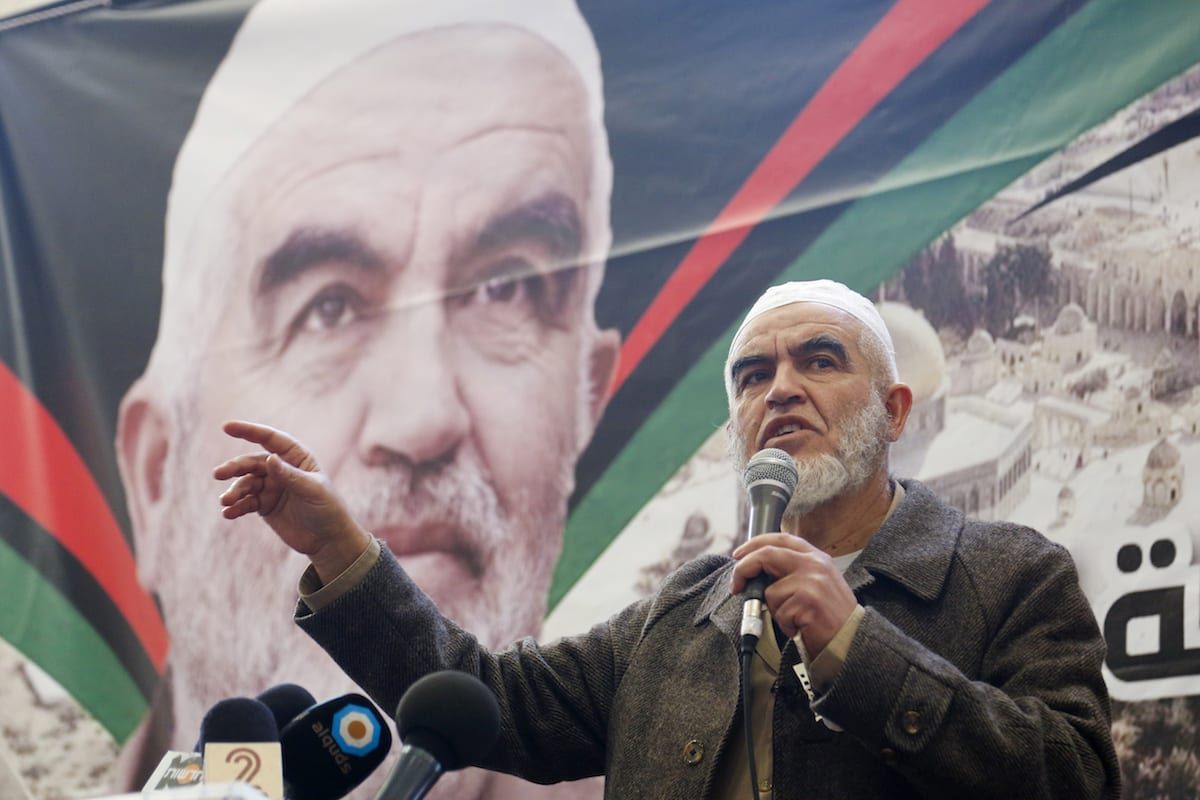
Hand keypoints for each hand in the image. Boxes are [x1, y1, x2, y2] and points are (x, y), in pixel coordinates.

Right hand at [214, 420, 371, 583]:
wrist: (328, 540)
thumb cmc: (327, 509)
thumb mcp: (312, 490)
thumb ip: (289, 475)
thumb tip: (269, 458)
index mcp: (297, 457)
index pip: (271, 439)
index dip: (249, 431)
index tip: (227, 427)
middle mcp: (281, 469)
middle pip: (252, 462)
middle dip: (234, 467)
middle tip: (218, 474)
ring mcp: (271, 487)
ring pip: (246, 483)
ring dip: (234, 491)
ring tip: (226, 501)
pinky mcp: (264, 505)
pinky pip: (245, 503)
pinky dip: (236, 507)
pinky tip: (228, 513)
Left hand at [730, 533, 857, 655]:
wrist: (852, 641)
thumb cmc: (830, 616)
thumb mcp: (817, 584)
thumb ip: (793, 571)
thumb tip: (757, 571)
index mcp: (816, 557)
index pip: (781, 538)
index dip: (755, 543)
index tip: (739, 554)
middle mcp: (815, 564)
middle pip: (767, 554)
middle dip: (744, 569)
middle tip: (736, 586)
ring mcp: (812, 581)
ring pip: (771, 590)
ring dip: (776, 610)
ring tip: (796, 619)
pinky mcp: (808, 600)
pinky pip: (779, 612)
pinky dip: (785, 624)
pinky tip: (802, 627)